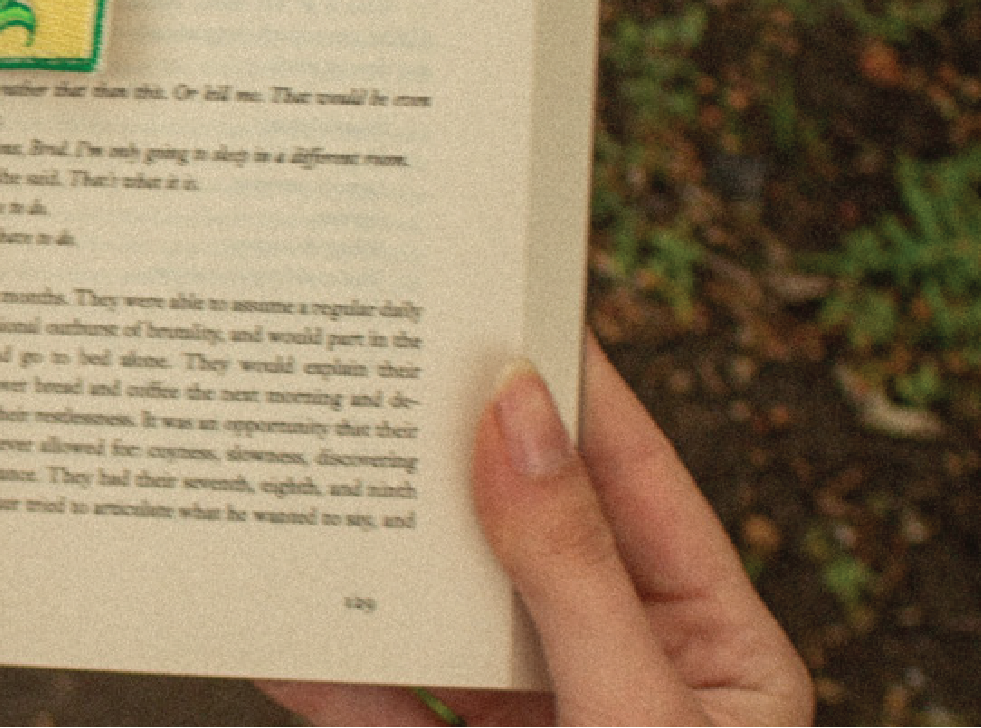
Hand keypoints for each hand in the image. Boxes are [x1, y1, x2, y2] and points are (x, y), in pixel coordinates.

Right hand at [261, 335, 811, 725]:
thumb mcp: (638, 720)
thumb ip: (569, 572)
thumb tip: (513, 412)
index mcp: (714, 644)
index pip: (630, 475)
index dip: (562, 381)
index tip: (485, 295)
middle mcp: (622, 673)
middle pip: (518, 531)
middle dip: (439, 453)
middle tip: (361, 357)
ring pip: (438, 615)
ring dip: (367, 553)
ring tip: (290, 468)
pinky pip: (384, 709)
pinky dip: (324, 670)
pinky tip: (267, 624)